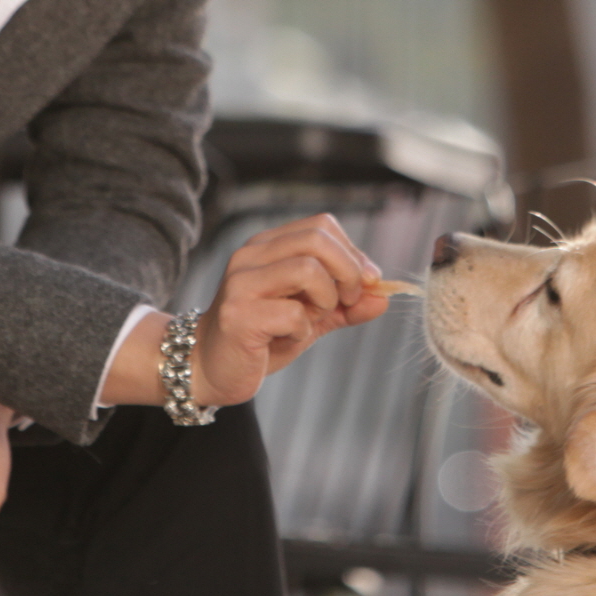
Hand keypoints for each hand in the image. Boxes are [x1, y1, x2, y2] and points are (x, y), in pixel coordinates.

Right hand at [103, 214, 386, 410]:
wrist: (210, 369)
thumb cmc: (262, 338)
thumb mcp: (311, 317)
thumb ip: (347, 306)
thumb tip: (385, 297)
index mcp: (268, 246)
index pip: (323, 226)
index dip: (352, 253)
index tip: (365, 284)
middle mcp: (251, 256)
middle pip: (317, 239)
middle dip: (348, 272)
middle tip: (348, 301)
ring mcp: (241, 283)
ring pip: (307, 269)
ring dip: (326, 298)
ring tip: (314, 318)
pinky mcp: (238, 315)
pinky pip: (293, 313)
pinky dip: (303, 329)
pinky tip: (287, 339)